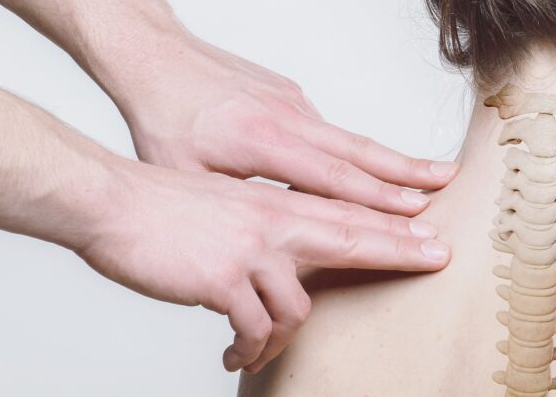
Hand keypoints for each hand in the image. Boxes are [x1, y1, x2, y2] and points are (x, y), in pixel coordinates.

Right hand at [76, 159, 450, 373]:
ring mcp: (253, 250)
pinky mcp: (224, 280)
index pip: (350, 213)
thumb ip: (270, 226)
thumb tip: (291, 257)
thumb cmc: (169, 206)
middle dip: (401, 251)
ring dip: (283, 339)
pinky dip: (250, 348)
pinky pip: (255, 329)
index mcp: (278, 204)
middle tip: (439, 259)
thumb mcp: (233, 206)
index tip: (432, 230)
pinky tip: (235, 353)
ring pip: (300, 308)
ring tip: (256, 349)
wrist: (116, 202)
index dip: (395, 224)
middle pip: (355, 237)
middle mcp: (275, 222)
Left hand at [111, 29, 458, 215]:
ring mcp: (292, 101)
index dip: (376, 198)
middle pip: (359, 150)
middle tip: (450, 183)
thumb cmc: (161, 119)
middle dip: (408, 172)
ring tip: (433, 176)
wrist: (154, 55)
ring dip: (393, 161)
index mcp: (262, 141)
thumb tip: (270, 238)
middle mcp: (288, 117)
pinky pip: (330, 128)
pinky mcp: (290, 94)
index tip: (416, 212)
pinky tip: (378, 167)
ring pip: (352, 137)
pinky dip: (360, 150)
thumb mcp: (182, 176)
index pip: (332, 177)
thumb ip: (233, 206)